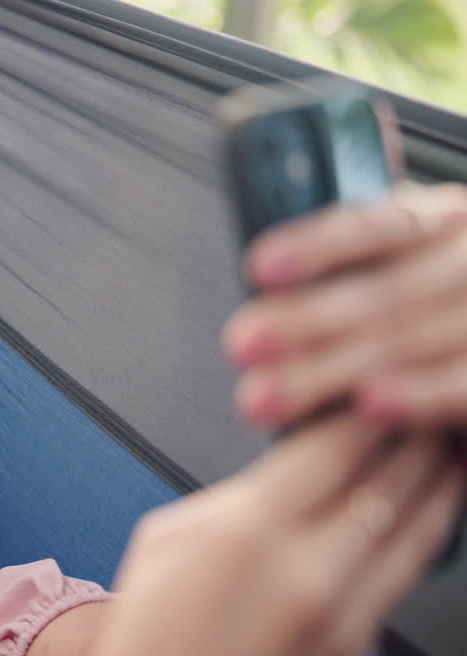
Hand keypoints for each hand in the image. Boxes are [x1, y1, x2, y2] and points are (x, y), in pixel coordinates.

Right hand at [52, 415, 464, 655]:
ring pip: (420, 533)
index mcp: (246, 534)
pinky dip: (420, 538)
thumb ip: (234, 496)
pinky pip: (402, 582)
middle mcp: (306, 576)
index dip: (366, 407)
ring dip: (440, 482)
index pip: (335, 445)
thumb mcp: (166, 541)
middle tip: (425, 403)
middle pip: (392, 480)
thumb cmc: (145, 643)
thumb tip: (284, 472)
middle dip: (414, 433)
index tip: (374, 384)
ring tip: (448, 449)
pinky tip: (424, 515)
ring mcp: (341, 622)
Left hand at [223, 183, 466, 428]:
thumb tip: (267, 254)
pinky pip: (464, 381)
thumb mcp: (396, 265)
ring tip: (269, 396)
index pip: (377, 224)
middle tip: (241, 344)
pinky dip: (419, 393)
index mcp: (439, 221)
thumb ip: (344, 260)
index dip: (317, 246)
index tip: (259, 268)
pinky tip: (369, 404)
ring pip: (412, 338)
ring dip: (333, 370)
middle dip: (305, 319)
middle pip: (386, 289)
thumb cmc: (428, 306)